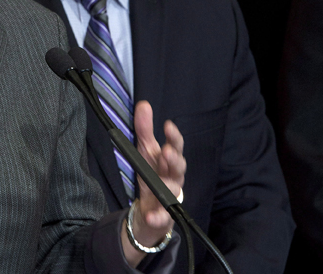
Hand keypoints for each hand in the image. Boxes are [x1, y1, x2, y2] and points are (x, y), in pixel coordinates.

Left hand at [130, 100, 185, 248]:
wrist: (147, 211)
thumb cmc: (151, 176)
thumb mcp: (144, 151)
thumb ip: (144, 129)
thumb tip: (144, 104)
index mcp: (169, 162)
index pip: (176, 147)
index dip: (174, 137)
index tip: (168, 126)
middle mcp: (173, 178)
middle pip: (179, 168)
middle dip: (174, 160)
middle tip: (167, 152)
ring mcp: (170, 198)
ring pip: (174, 192)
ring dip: (169, 186)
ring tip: (162, 182)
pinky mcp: (163, 217)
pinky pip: (162, 218)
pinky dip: (157, 217)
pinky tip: (151, 215)